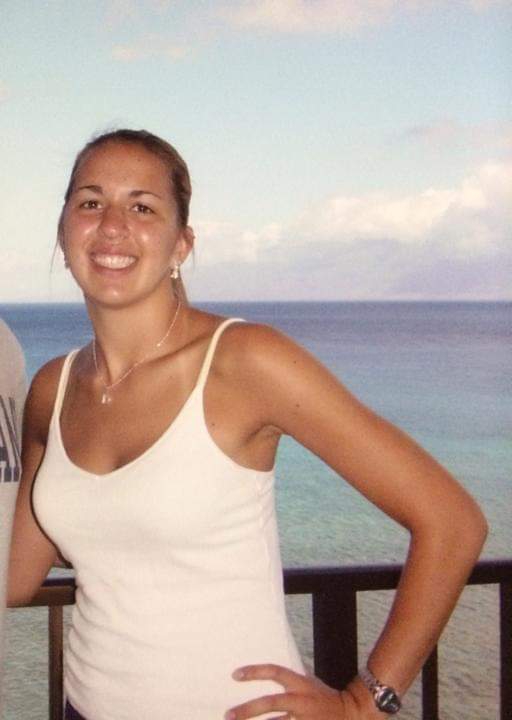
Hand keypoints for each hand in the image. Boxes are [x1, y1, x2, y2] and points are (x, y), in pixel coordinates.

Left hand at [226, 663, 375, 718]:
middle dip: (248, 710)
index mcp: (301, 684)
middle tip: (228, 715)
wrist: (351, 713)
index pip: (275, 671)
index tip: (235, 675)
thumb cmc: (323, 698)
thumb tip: (263, 678)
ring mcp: (305, 718)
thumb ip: (288, 685)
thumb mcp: (307, 684)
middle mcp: (302, 701)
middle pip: (271, 703)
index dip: (255, 672)